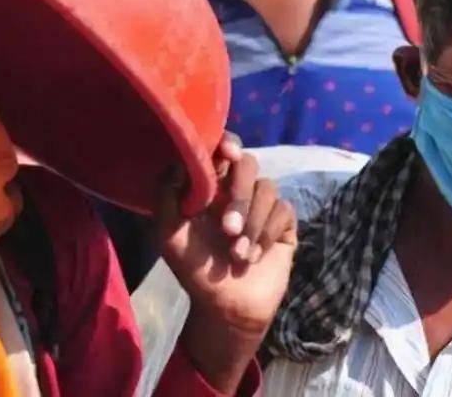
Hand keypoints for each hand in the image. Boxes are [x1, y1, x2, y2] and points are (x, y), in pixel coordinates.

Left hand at [156, 133, 297, 390]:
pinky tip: (253, 257)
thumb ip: (167, 197)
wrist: (226, 308)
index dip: (227, 144)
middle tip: (227, 228)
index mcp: (212, 187)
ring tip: (237, 254)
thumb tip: (179, 163)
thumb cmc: (194, 269)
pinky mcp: (284, 223)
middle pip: (249, 164)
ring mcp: (264, 206)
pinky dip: (266, 235)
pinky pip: (283, 211)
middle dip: (239, 194)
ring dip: (251, 224)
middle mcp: (239, 190)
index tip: (227, 153)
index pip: (223, 152)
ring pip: (268, 188)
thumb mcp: (169, 235)